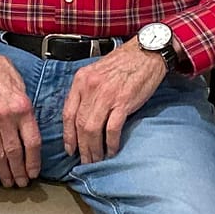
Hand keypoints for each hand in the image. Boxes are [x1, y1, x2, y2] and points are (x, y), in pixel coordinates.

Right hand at [0, 36, 41, 186]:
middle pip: (15, 153)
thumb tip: (30, 133)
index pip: (32, 142)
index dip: (34, 162)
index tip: (34, 172)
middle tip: (22, 183)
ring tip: (9, 181)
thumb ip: (26, 110)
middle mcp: (6, 117)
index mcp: (22, 107)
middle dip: (20, 171)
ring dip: (5, 172)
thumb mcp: (21, 86)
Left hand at [63, 42, 166, 162]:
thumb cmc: (124, 62)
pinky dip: (110, 143)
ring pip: (92, 130)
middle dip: (81, 147)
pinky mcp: (123, 102)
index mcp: (81, 80)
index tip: (70, 149)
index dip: (68, 135)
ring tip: (97, 160)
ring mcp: (107, 95)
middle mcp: (90, 88)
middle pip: (79, 125)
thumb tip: (82, 117)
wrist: (146, 52)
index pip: (68, 113)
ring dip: (94, 149)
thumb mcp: (97, 71)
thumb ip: (87, 91)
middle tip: (85, 161)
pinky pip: (112, 129)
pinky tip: (112, 151)